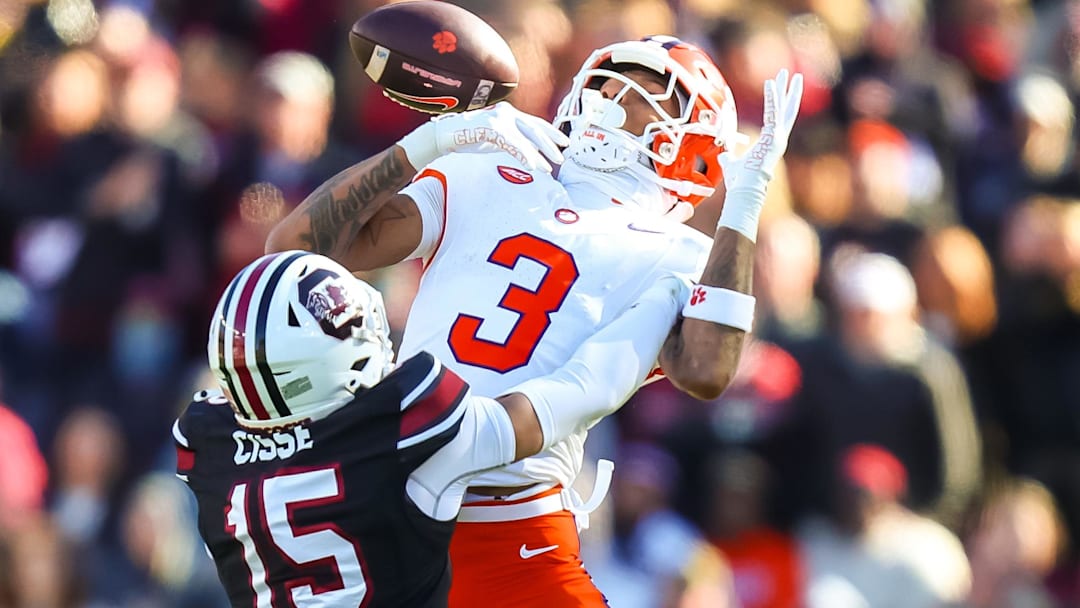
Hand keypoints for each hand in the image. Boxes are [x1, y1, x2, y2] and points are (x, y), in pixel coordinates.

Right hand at [397, 101, 568, 171]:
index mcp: (509, 113)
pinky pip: (512, 145)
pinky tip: (532, 166)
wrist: (446, 135)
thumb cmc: (469, 138)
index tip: (564, 142)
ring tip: (548, 167)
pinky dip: (523, 155)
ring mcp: (499, 120)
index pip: (535, 122)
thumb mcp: (495, 138)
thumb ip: (511, 140)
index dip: (550, 132)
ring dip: (538, 153)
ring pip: (526, 137)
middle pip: (534, 129)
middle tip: (561, 157)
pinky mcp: (491, 129)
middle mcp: (507, 113)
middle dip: (550, 144)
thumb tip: (528, 150)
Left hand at [720, 68, 802, 186]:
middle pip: (787, 110)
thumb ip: (729, 158)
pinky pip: (772, 112)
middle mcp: (778, 139)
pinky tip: (770, 83)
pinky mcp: (773, 137)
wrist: (744, 189)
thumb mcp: (732, 164)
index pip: (778, 118)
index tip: (780, 87)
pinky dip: (772, 98)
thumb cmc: (740, 181)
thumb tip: (723, 157)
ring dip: (785, 89)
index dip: (780, 102)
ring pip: (784, 108)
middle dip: (790, 91)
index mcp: (771, 143)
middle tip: (795, 75)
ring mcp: (778, 138)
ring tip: (789, 73)